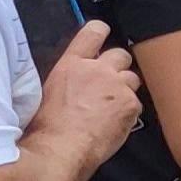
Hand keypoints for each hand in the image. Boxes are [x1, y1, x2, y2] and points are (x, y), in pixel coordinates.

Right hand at [25, 23, 143, 170]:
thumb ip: (66, 80)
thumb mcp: (45, 94)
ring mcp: (117, 86)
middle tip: (108, 84)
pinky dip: (128, 111)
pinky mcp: (131, 104)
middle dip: (117, 66)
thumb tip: (70, 84)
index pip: (92, 33)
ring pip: (132, 78)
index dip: (100, 30)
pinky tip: (115, 123)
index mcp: (71, 65)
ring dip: (125, 88)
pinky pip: (136, 103)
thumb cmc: (44, 127)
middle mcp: (97, 70)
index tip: (102, 32)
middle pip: (120, 54)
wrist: (60, 149)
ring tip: (111, 107)